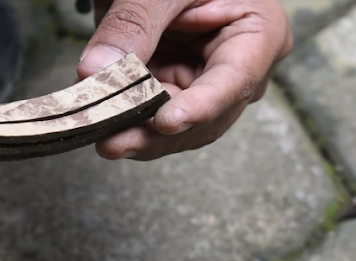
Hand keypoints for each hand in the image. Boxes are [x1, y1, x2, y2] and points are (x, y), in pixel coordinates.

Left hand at [78, 0, 292, 160]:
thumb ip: (133, 23)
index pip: (234, 80)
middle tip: (114, 142)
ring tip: (102, 137)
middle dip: (156, 133)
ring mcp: (205, 83)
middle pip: (204, 117)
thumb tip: (97, 71)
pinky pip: (152, 116)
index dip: (200, 107)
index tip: (166, 122)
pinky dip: (126, 122)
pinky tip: (102, 125)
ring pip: (177, 127)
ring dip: (137, 134)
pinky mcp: (174, 87)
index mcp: (258, 35)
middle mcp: (237, 70)